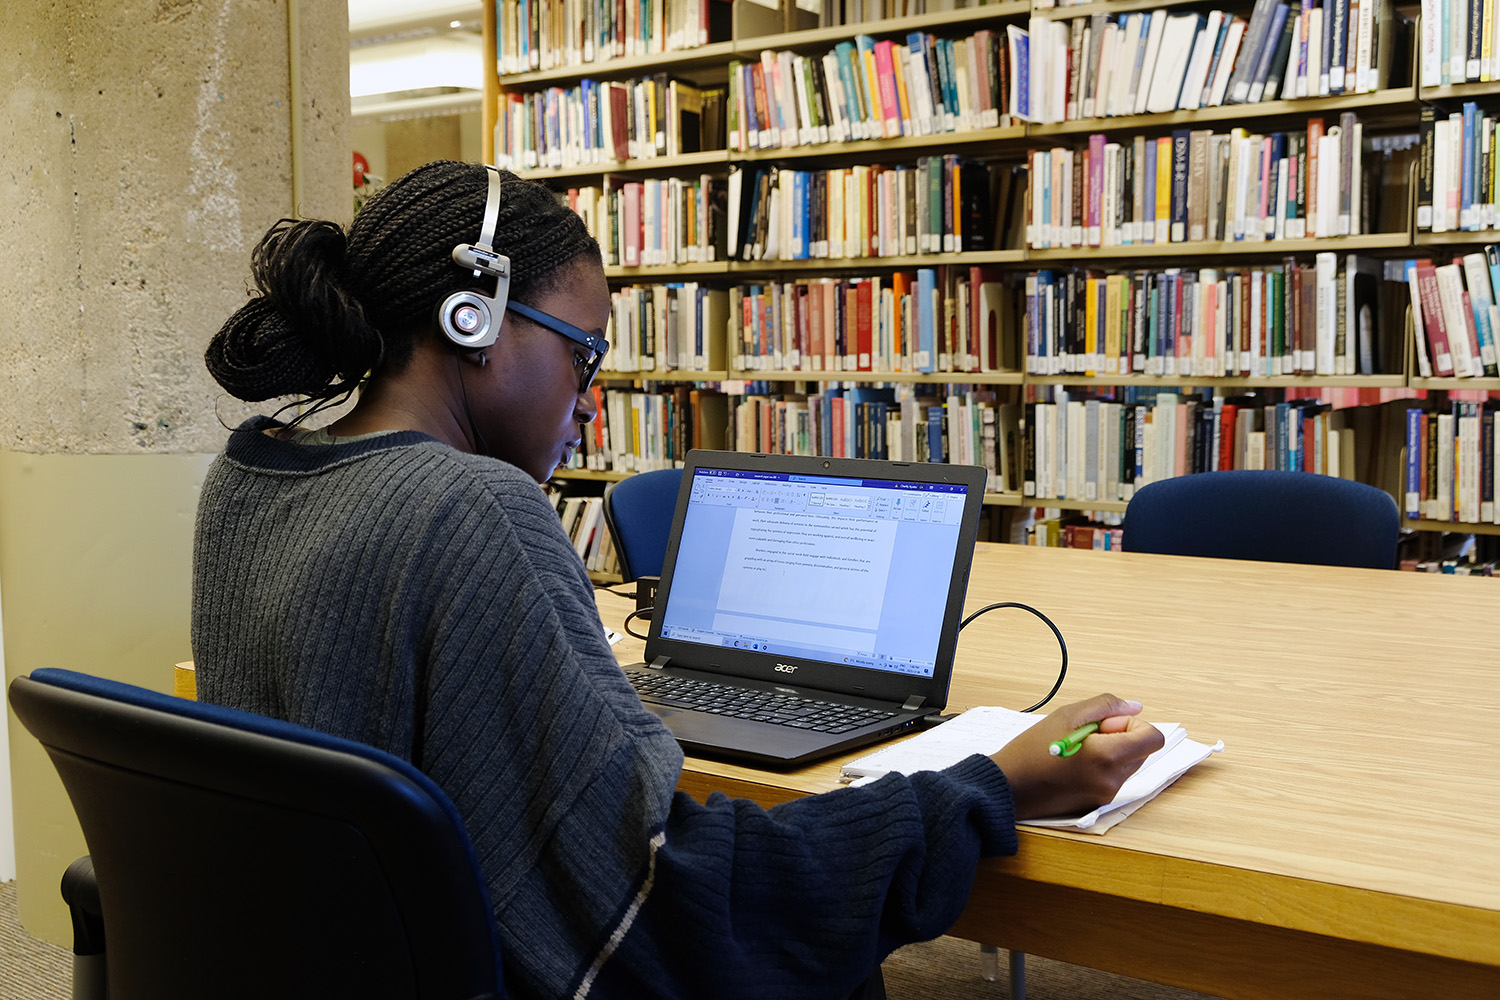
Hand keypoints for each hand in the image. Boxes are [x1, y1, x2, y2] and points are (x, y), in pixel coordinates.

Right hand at [990, 694, 1165, 819]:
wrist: (1009, 785)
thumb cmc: (1032, 750)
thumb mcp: (1067, 715)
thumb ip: (1106, 706)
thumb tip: (1134, 707)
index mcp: (1108, 757)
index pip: (1153, 738)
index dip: (1133, 724)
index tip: (1106, 724)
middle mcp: (1112, 780)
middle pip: (1142, 751)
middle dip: (1122, 737)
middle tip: (1087, 734)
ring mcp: (1106, 795)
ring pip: (1128, 764)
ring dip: (1112, 752)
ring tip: (1078, 749)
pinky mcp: (1097, 803)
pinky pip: (1113, 778)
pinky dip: (1102, 767)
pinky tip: (1074, 764)